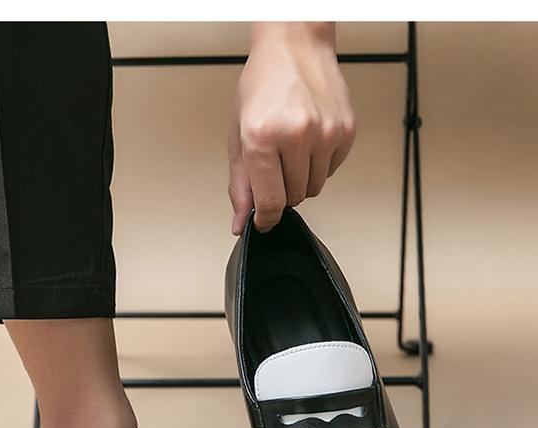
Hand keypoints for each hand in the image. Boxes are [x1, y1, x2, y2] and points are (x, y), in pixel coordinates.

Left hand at [229, 22, 355, 234]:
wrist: (294, 46)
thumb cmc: (263, 85)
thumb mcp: (239, 135)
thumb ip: (240, 185)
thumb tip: (241, 223)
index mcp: (262, 137)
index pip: (271, 202)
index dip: (266, 218)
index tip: (263, 222)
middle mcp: (296, 134)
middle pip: (294, 198)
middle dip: (282, 190)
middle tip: (274, 164)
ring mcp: (325, 132)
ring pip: (314, 188)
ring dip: (301, 178)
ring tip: (290, 149)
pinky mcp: (346, 131)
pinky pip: (331, 170)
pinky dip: (319, 164)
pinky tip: (308, 140)